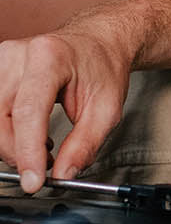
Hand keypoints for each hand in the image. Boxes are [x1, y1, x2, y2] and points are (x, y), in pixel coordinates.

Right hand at [0, 27, 131, 192]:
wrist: (96, 43)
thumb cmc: (102, 69)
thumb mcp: (107, 110)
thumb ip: (85, 144)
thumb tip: (63, 174)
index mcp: (50, 57)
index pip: (28, 111)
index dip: (27, 151)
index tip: (34, 181)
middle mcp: (18, 55)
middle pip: (1, 118)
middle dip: (18, 153)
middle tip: (46, 166)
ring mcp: (2, 60)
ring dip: (11, 143)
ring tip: (42, 145)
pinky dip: (6, 130)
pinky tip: (29, 132)